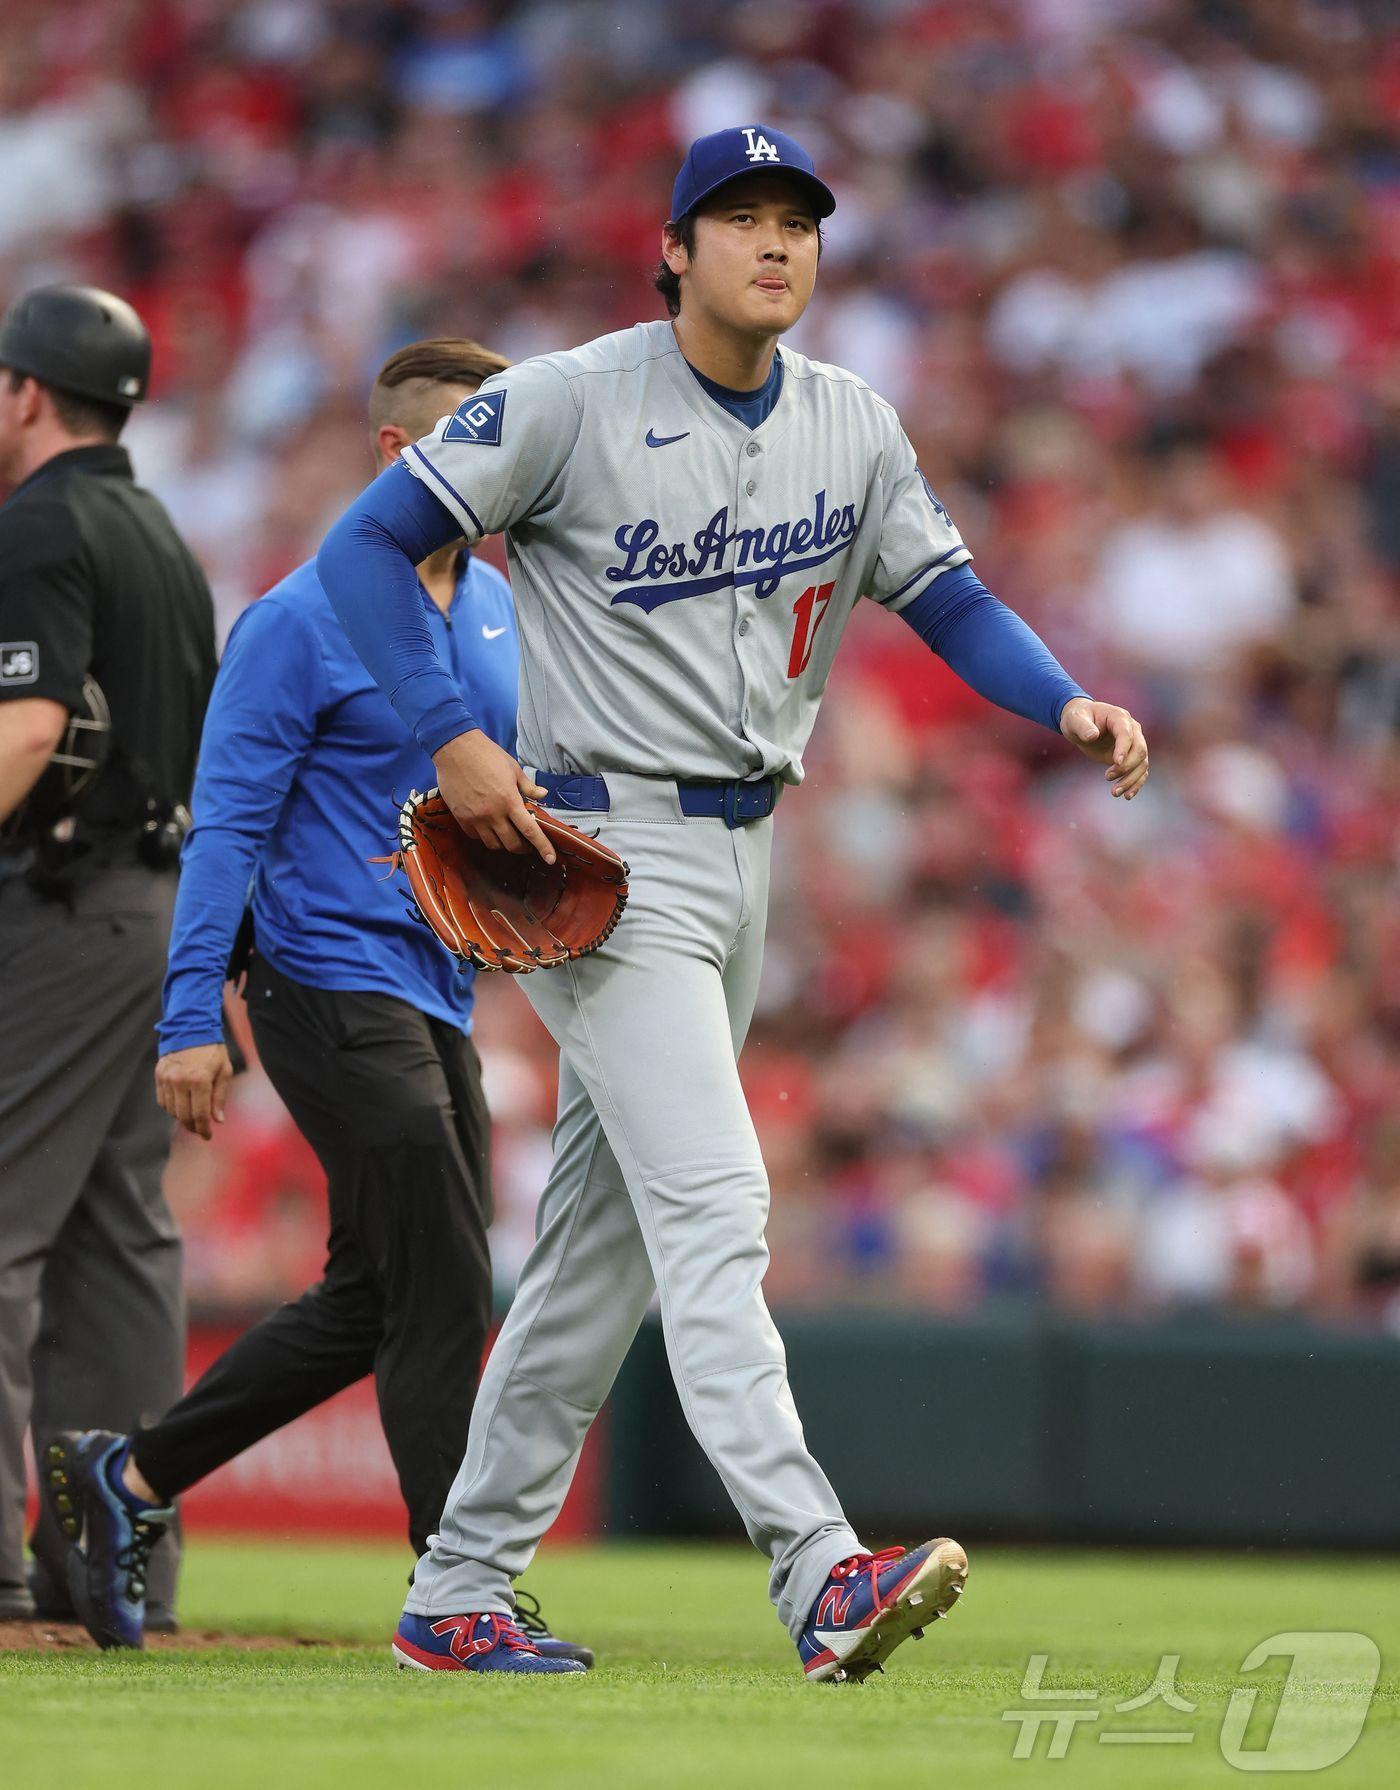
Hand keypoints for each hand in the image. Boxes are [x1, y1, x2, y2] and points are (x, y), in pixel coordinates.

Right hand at [156, 1043, 234, 1140]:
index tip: (208, 1136)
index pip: (199, 1114)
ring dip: (182, 1118)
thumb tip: (217, 1120)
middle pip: (183, 1115)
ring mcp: (167, 1078)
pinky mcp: (158, 1075)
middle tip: (200, 1130)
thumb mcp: (224, 1071)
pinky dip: (172, 1107)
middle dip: (193, 1127)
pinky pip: (163, 1101)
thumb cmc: (212, 1050)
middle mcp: (180, 1081)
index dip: (203, 1129)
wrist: (190, 1028)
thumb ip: (220, 1097)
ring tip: (192, 1118)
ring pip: (171, 1110)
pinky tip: (181, 1106)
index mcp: (200, 1080)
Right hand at [432, 729, 555, 862]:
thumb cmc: (487, 755)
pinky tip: (489, 828)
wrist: (455, 749)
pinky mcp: (461, 818)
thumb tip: (542, 795)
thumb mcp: (513, 768)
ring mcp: (475, 818)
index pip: (530, 831)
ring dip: (504, 843)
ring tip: (507, 834)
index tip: (551, 859)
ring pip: (493, 845)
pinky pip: (476, 837)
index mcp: (510, 800)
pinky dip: (485, 836)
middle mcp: (493, 813)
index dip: (543, 847)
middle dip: (522, 848)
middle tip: (526, 843)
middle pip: (512, 844)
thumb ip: (528, 786)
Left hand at [1059, 698, 1148, 798]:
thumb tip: (1092, 736)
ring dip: (1131, 779)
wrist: (1081, 724)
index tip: (1116, 762)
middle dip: (1127, 766)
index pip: (1127, 734)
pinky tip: (1127, 796)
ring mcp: (1133, 744)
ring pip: (1142, 763)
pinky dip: (1136, 784)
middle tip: (1107, 777)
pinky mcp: (1130, 757)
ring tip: (1114, 792)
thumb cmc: (1077, 718)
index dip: (1123, 748)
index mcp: (1119, 717)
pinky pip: (1140, 771)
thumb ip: (1082, 726)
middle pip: (1139, 749)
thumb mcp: (1074, 720)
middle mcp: (1132, 730)